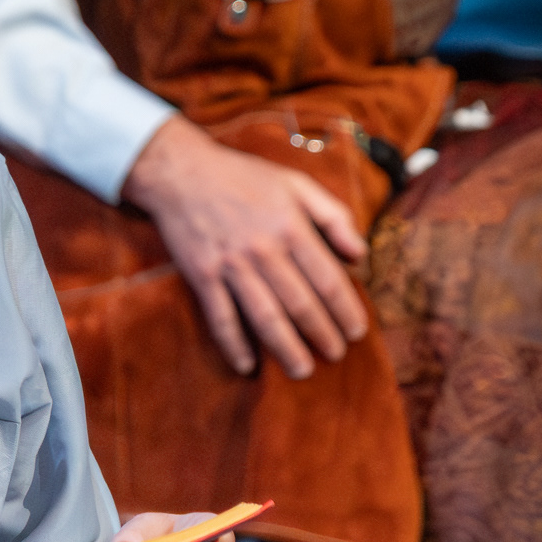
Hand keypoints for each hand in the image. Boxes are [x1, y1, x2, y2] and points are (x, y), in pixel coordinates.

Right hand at [123, 114, 367, 379]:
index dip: (346, 309)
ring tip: (303, 370)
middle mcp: (263, 249)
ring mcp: (231, 265)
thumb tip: (360, 253)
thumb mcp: (296, 183)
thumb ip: (334, 215)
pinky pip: (221, 317)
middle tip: (336, 355)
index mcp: (291, 226)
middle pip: (301, 303)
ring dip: (287, 348)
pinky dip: (234, 344)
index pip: (328, 278)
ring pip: (265, 316)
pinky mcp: (202, 275)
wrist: (181, 171)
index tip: (357, 331)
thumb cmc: (243, 176)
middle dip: (322, 334)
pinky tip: (247, 366)